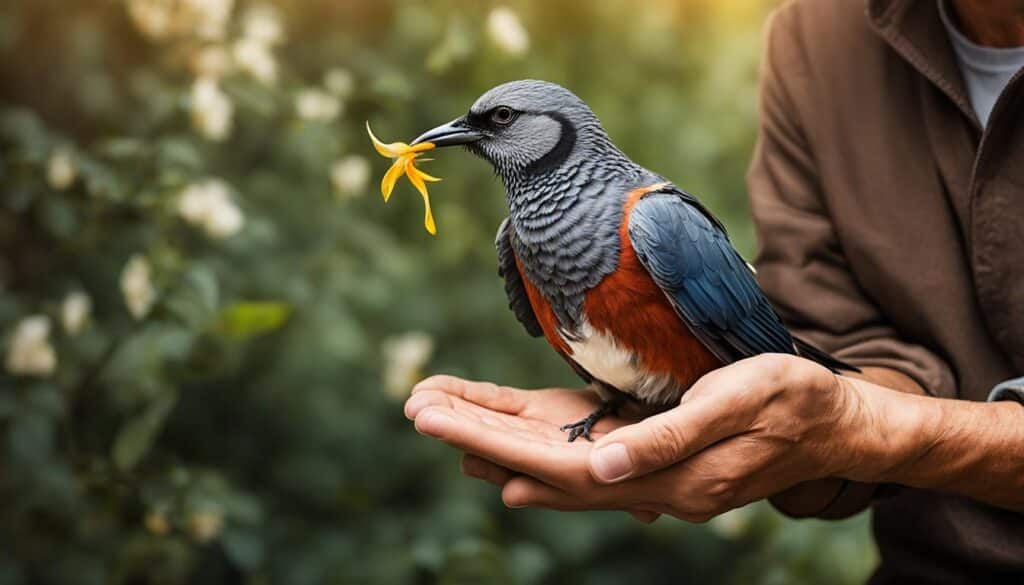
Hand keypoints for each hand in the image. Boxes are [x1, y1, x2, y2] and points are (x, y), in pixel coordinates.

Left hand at [406, 354, 865, 521]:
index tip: (436, 418)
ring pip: (557, 465)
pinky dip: (541, 456)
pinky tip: (511, 463)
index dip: (495, 441)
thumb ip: (670, 438)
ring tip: (443, 426)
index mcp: (662, 474)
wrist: (838, 427)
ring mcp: (648, 477)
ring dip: (502, 448)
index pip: (557, 462)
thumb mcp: (738, 403)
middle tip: (416, 411)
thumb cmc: (792, 402)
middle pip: (544, 466)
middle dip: (479, 439)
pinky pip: (583, 459)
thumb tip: (604, 468)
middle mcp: (645, 484)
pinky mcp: (653, 458)